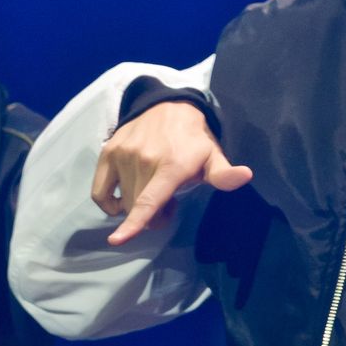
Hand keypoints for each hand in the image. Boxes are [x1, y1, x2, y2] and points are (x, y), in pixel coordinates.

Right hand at [92, 101, 252, 244]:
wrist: (169, 105)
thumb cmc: (193, 139)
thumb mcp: (213, 155)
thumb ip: (224, 174)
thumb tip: (245, 176)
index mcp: (172, 166)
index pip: (149, 200)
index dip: (134, 223)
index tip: (118, 240)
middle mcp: (144, 160)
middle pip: (139, 208)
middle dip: (153, 215)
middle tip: (168, 201)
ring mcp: (124, 154)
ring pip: (123, 201)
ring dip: (135, 206)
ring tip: (151, 190)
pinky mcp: (109, 152)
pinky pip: (100, 191)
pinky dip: (108, 203)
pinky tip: (122, 200)